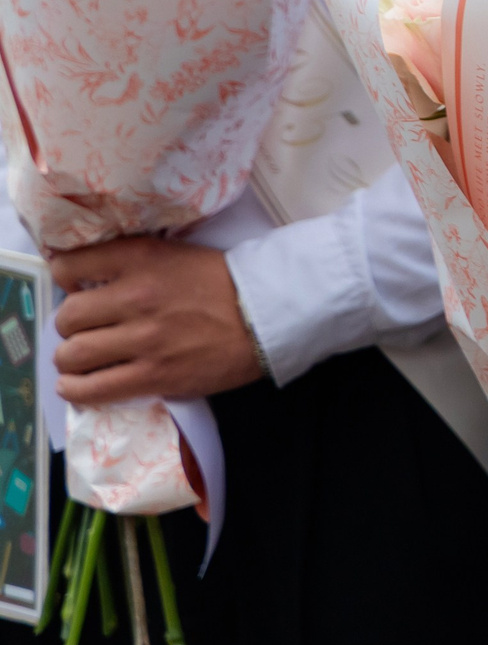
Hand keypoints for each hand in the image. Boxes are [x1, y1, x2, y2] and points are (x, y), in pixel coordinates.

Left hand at [51, 238, 263, 402]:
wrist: (266, 315)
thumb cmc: (222, 284)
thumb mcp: (174, 254)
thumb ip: (131, 263)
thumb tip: (87, 281)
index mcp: (141, 259)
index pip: (68, 265)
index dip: (65, 279)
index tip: (76, 288)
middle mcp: (136, 297)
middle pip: (66, 317)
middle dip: (70, 325)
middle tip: (86, 329)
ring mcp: (144, 339)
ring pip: (72, 354)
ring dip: (71, 360)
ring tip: (82, 360)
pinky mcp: (154, 375)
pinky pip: (92, 389)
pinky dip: (75, 390)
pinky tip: (78, 385)